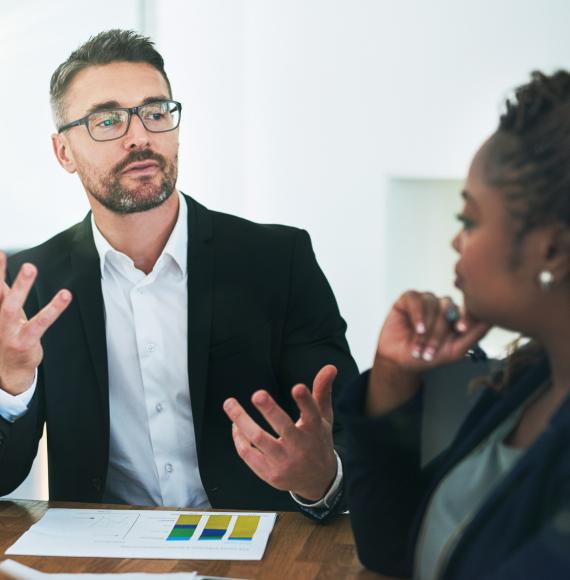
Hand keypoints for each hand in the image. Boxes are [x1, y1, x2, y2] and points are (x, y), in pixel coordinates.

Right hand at [0, 252, 71, 394]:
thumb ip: (4, 296)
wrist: (9, 371)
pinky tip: (65, 295)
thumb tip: (3, 280)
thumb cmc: (9, 337)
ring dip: (20, 286)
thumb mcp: (5, 317)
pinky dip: (53, 308)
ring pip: (10, 307)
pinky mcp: (24, 341)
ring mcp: (8, 332)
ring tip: (29, 267)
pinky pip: (40, 323)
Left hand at [223, 364, 337, 501]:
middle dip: (270, 410)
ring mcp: (284, 462)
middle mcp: (300, 446)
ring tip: (229, 403)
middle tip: (257, 394)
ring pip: (259, 439)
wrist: (318, 481)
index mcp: (315, 430)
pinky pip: (248, 454)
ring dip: (242, 420)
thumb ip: (322, 391)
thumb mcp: (324, 417)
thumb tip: (330, 367)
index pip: (312, 414)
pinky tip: (235, 425)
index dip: (305, 401)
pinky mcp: (270, 474)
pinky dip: (239, 438)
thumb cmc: (317, 441)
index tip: (297, 387)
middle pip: (283, 427)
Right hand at [367, 291, 489, 415]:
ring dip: (426, 326)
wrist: (399, 361)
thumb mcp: (455, 351)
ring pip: (432, 303)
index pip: (466, 309)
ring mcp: (426, 300)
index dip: (465, 317)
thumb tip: (493, 320)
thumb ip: (474, 335)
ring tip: (418, 344)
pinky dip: (417, 314)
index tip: (460, 329)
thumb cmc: (427, 357)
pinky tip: (417, 328)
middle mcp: (442, 306)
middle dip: (438, 332)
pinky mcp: (409, 298)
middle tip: (429, 351)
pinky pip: (416, 298)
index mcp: (457, 316)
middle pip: (448, 308)